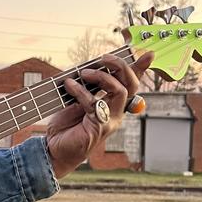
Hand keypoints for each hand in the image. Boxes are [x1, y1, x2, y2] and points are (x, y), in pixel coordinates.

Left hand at [45, 52, 153, 178]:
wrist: (54, 148)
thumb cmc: (65, 125)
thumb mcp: (75, 100)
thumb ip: (84, 86)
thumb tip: (84, 67)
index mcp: (113, 104)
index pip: (130, 83)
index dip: (140, 68)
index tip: (148, 54)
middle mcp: (116, 112)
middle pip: (131, 85)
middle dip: (121, 66)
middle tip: (104, 58)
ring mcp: (110, 120)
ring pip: (120, 91)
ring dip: (102, 77)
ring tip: (83, 73)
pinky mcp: (99, 127)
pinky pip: (95, 102)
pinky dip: (80, 90)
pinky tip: (68, 85)